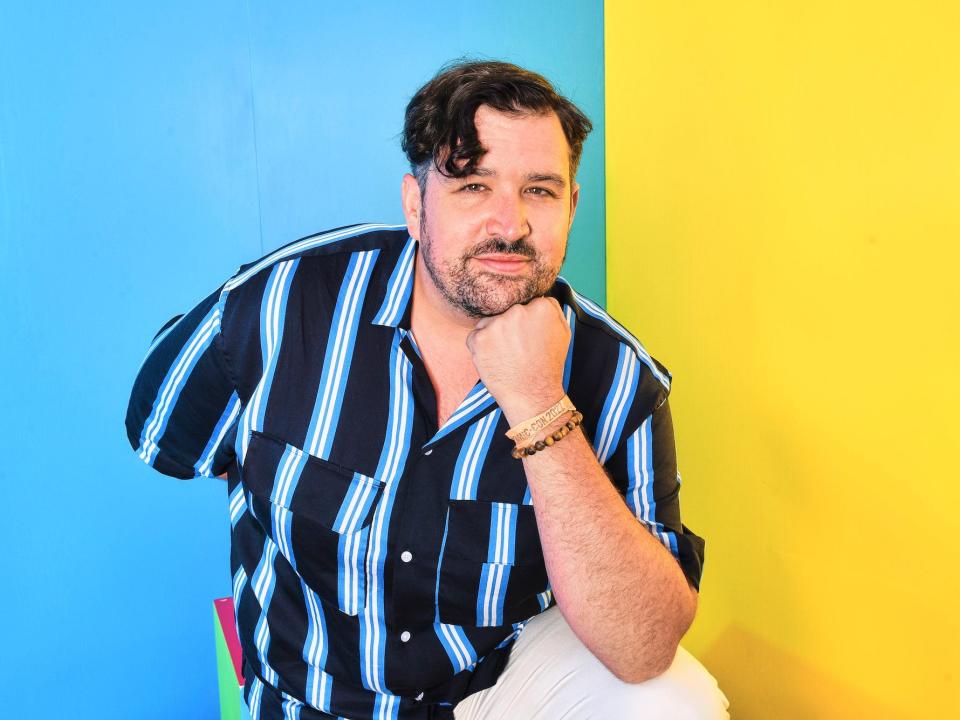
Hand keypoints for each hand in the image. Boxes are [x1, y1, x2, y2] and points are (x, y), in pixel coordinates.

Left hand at [465, 297, 570, 425]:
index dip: (525, 323)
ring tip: (506, 356)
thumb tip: (540, 296)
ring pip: (489, 323)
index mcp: (541, 307)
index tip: (529, 338)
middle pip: (505, 312)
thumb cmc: (548, 367)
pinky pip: (475, 337)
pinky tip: (494, 361)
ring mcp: (497, 324)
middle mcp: (518, 311)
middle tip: (518, 349)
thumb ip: (552, 309)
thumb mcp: (563, 333)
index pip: (525, 304)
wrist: (533, 396)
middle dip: (508, 327)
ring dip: (493, 336)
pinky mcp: (479, 339)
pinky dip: (480, 348)